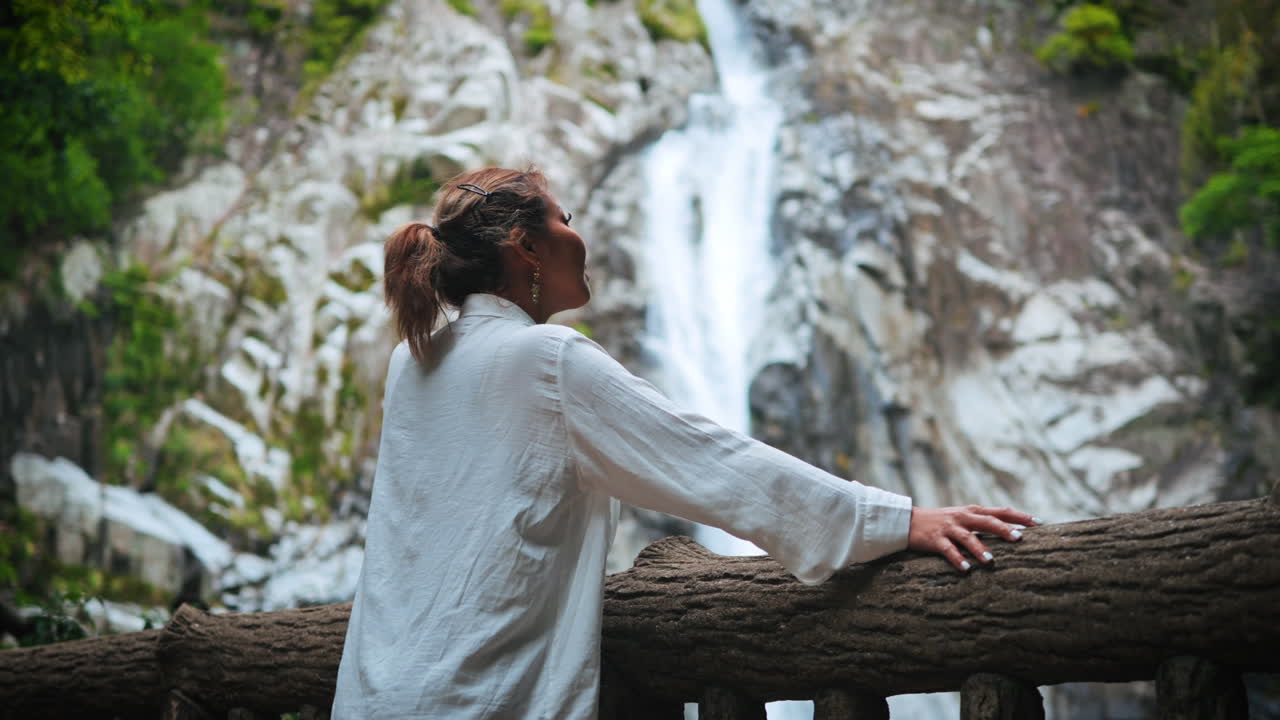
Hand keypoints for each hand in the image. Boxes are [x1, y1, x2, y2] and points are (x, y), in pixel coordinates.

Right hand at [908, 504, 1040, 571]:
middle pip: (987, 521)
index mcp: (972, 511)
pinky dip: (957, 560)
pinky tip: (966, 569)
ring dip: (980, 548)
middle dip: (1004, 529)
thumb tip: (1012, 531)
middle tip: (1020, 538)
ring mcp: (949, 528)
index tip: (1038, 523)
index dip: (1019, 516)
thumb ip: (983, 522)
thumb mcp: (962, 518)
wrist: (908, 521)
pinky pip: (948, 551)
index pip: (1000, 511)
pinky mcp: (935, 539)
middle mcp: (962, 517)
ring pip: (968, 537)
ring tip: (991, 561)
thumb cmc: (941, 522)